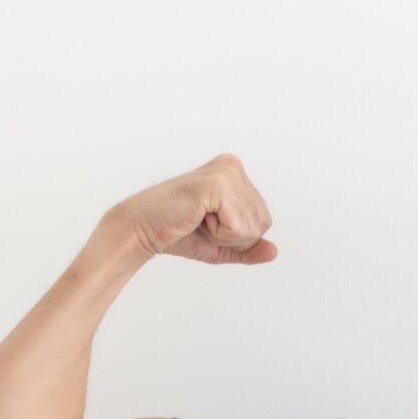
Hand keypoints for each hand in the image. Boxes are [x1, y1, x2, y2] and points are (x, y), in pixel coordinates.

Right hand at [104, 152, 277, 264]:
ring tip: (198, 220)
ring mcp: (226, 172)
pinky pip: (238, 228)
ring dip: (224, 237)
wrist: (143, 231)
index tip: (208, 224)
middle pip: (262, 224)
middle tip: (201, 224)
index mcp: (236, 173)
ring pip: (252, 228)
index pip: (264, 221)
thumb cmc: (180, 234)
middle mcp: (233, 166)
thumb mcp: (223, 246)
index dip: (238, 237)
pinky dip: (219, 235)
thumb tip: (274, 251)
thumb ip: (249, 248)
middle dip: (233, 238)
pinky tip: (196, 219)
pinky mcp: (216, 184)